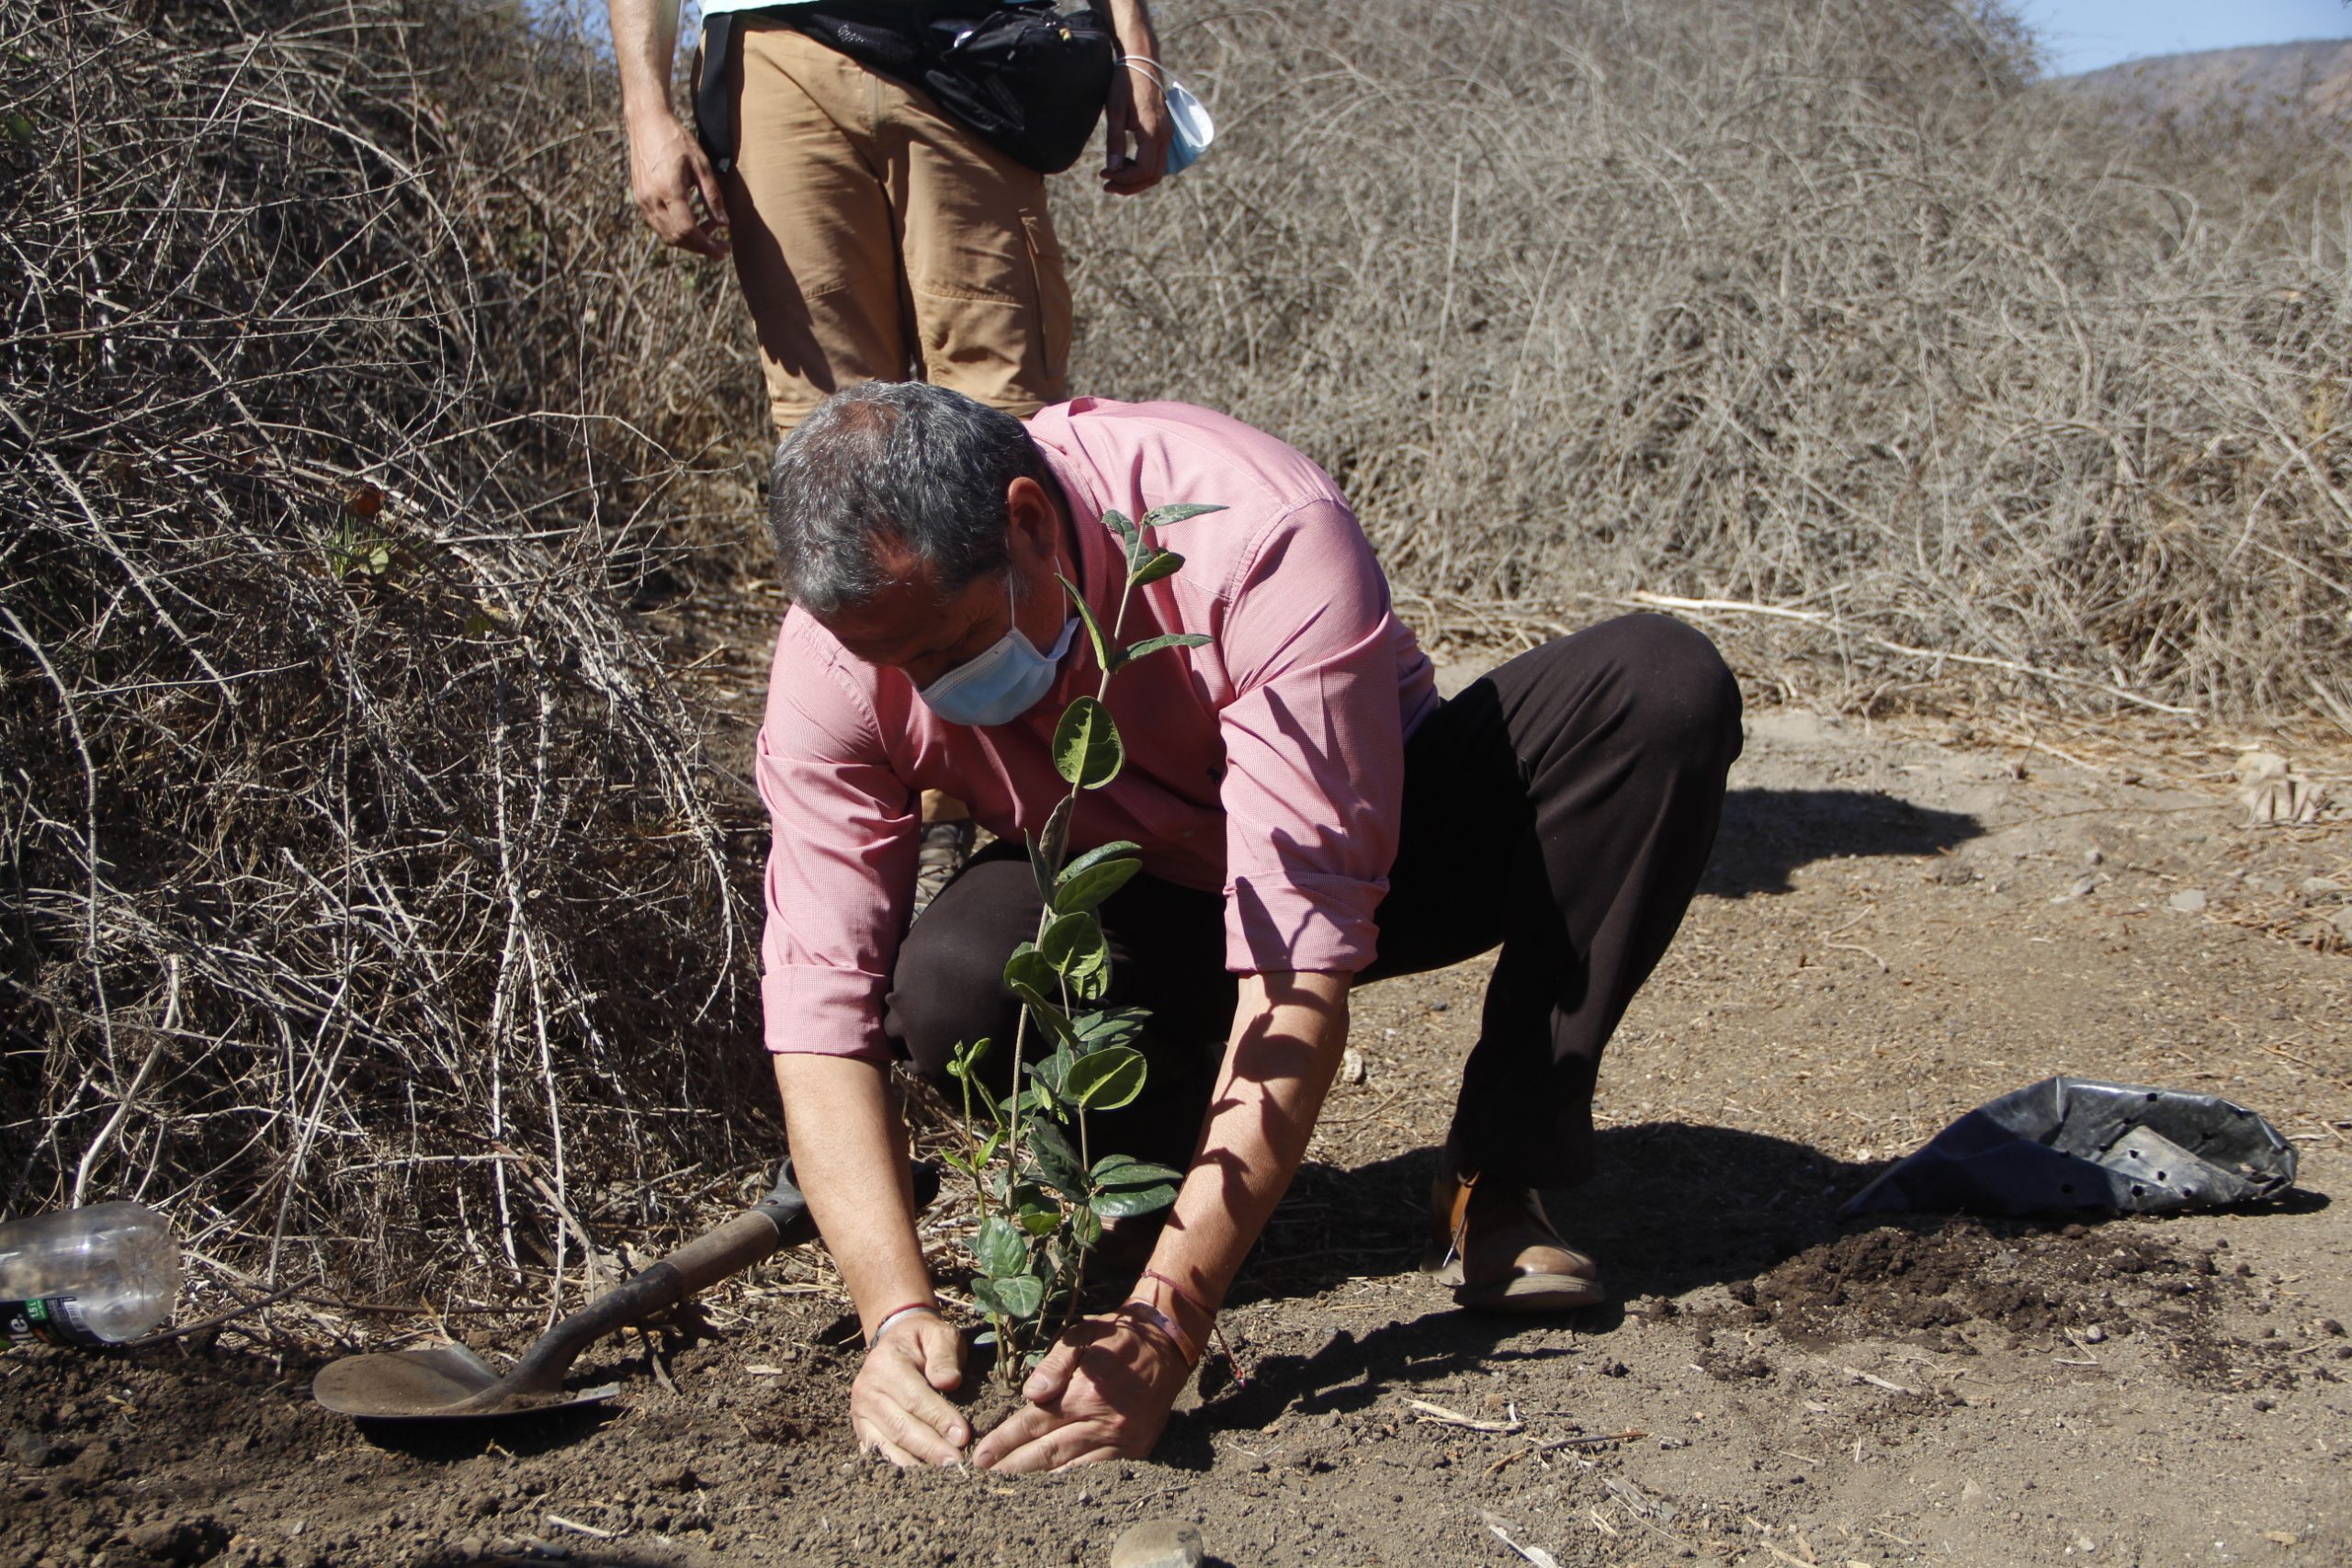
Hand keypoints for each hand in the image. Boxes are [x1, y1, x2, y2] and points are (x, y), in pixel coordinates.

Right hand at [625, 110, 729, 257]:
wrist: (647, 123)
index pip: (689, 231)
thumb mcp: (701, 165)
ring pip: (666, 235)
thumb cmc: (676, 140)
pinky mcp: (639, 198)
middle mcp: (651, 200)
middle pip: (677, 238)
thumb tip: (724, 222)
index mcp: (669, 191)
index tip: (722, 252)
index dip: (707, 246)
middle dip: (700, 246)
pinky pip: (658, 225)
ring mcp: (642, 200)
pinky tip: (691, 222)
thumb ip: (712, 196)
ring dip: (688, 240)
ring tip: (709, 230)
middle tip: (721, 245)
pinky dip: (675, 231)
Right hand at [850, 1313, 968, 1465]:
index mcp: (885, 1364)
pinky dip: (898, 1467)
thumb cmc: (924, 1341)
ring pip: (887, 1445)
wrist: (896, 1341)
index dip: (939, 1418)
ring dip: (915, 1464)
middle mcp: (866, 1389)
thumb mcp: (939, 1335)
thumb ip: (944, 1355)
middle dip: (930, 1448)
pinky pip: (878, 1453)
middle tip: (956, 1465)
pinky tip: (920, 1479)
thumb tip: (948, 1382)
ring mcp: (860, 1412)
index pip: (914, 1398)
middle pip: (900, 1427)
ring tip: (941, 1478)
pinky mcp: (861, 1428)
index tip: (963, 1437)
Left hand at [971, 1313, 1191, 1471]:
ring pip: (1070, 1466)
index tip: (980, 1456)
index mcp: (1085, 1394)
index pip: (1034, 1425)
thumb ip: (1054, 1364)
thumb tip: (1030, 1394)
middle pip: (1048, 1453)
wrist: (1168, 1346)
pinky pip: (1095, 1467)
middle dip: (1013, 1466)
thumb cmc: (1116, 1337)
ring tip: (1010, 1480)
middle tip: (984, 1476)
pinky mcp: (1136, 1450)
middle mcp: (1103, 1423)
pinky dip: (1070, 1473)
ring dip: (1038, 1475)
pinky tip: (1050, 1477)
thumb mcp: (1082, 1335)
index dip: (1004, 1442)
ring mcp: (1122, 1441)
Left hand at [1100, 63, 1170, 195]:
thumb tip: (1112, 169)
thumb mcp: (1115, 111)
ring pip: (1157, 171)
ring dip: (1136, 179)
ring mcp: (1168, 134)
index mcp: (1152, 132)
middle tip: (1107, 185)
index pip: (1143, 169)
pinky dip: (1142, 169)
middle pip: (1153, 176)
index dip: (1123, 179)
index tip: (1104, 175)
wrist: (1141, 61)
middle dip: (1130, 186)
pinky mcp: (1165, 132)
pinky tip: (1125, 164)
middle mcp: (1165, 136)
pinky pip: (1158, 160)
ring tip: (1113, 176)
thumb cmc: (1125, 83)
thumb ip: (1115, 142)